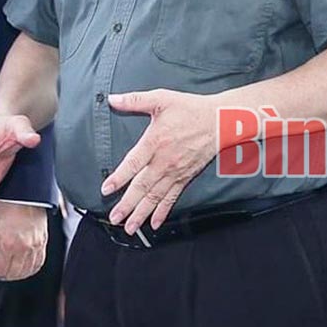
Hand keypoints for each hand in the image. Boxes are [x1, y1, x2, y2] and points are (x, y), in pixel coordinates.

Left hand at [0, 203, 48, 280]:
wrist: (23, 194)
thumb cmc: (4, 206)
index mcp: (8, 243)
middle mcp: (24, 247)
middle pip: (11, 274)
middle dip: (0, 272)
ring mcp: (36, 246)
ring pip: (25, 272)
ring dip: (13, 272)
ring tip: (6, 265)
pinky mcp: (42, 244)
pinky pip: (37, 265)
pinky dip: (27, 268)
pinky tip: (20, 264)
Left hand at [101, 89, 222, 233]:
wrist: (220, 121)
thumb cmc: (190, 109)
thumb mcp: (161, 99)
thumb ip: (134, 100)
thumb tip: (112, 99)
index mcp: (155, 142)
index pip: (133, 164)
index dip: (119, 178)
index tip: (106, 189)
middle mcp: (164, 162)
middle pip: (143, 187)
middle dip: (127, 204)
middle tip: (115, 217)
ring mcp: (176, 172)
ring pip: (156, 197)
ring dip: (141, 213)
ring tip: (130, 228)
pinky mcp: (185, 177)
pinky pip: (172, 198)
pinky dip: (162, 212)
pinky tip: (154, 223)